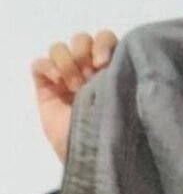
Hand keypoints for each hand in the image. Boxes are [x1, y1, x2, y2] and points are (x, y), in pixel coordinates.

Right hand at [30, 30, 118, 164]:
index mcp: (112, 67)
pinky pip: (39, 64)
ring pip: (60, 48)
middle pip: (81, 39)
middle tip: (90, 78)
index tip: (105, 64)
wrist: (95, 155)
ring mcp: (66, 79)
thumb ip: (128, 71)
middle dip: (84, 54)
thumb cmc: (117, 127)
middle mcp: (88, 70)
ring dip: (67, 62)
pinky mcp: (46, 89)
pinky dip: (47, 67)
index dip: (103, 44)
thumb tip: (131, 52)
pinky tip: (58, 81)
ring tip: (74, 86)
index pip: (105, 38)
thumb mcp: (129, 95)